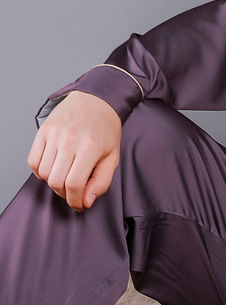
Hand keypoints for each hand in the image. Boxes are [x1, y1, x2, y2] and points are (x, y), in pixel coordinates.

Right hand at [27, 91, 121, 211]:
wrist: (97, 100)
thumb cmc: (106, 129)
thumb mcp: (113, 156)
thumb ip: (102, 182)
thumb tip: (86, 202)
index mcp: (90, 147)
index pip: (75, 184)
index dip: (75, 200)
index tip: (78, 204)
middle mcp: (70, 140)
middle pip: (56, 181)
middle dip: (64, 193)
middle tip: (73, 191)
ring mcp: (54, 135)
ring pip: (43, 173)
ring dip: (53, 182)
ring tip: (66, 175)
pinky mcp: (43, 131)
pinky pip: (33, 161)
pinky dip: (40, 171)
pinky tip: (53, 167)